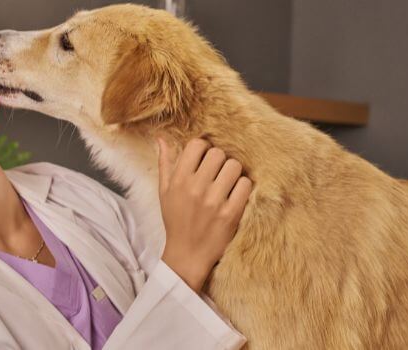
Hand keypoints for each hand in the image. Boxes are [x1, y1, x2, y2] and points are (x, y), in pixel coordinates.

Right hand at [157, 137, 251, 292]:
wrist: (188, 255)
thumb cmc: (176, 220)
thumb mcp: (164, 192)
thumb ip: (165, 163)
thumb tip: (162, 138)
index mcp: (178, 180)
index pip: (197, 145)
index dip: (203, 150)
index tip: (204, 161)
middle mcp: (195, 188)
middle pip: (218, 153)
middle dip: (219, 162)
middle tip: (217, 174)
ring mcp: (214, 201)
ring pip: (234, 166)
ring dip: (233, 173)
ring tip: (227, 184)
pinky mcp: (231, 214)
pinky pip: (245, 184)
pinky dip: (243, 187)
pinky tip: (235, 195)